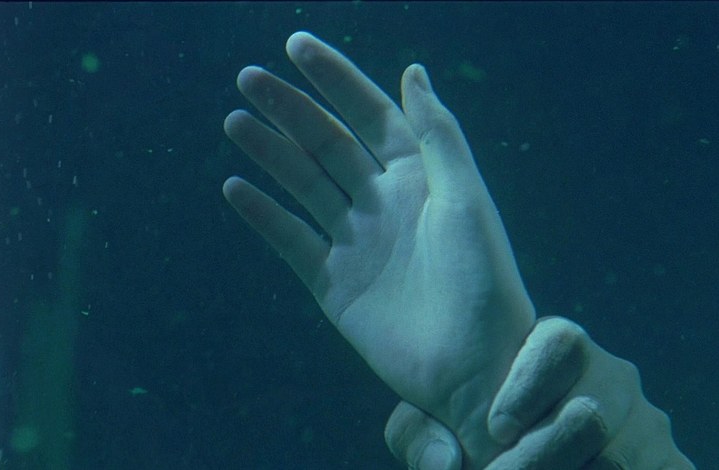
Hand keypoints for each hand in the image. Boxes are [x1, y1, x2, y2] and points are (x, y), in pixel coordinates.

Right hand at [222, 32, 534, 466]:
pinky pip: (292, 241)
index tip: (295, 45)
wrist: (474, 368)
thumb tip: (412, 69)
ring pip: (304, 186)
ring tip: (236, 121)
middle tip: (250, 78)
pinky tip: (237, 188)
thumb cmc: (482, 281)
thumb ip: (437, 135)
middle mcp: (384, 203)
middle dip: (292, 109)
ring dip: (271, 153)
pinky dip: (264, 216)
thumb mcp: (464, 198)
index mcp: (419, 178)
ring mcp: (356, 243)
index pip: (371, 115)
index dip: (336, 80)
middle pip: (330, 144)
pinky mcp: (334, 284)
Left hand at [385, 317, 695, 468]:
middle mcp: (612, 378)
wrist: (521, 445)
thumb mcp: (432, 431)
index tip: (495, 430)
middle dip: (539, 460)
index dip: (529, 386)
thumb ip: (420, 436)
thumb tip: (445, 462)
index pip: (560, 344)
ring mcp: (649, 424)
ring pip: (621, 458)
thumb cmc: (472, 441)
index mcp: (556, 348)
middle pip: (591, 414)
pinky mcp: (671, 463)